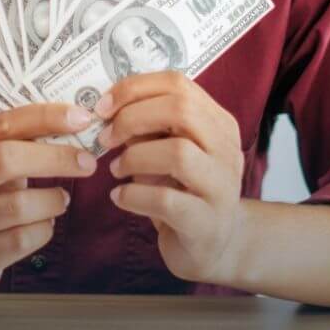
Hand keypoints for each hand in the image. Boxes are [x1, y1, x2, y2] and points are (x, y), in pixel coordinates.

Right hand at [0, 102, 95, 293]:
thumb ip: (13, 144)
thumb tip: (72, 126)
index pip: (1, 124)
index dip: (45, 117)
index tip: (81, 118)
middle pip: (6, 160)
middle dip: (56, 158)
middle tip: (86, 162)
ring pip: (19, 205)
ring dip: (52, 200)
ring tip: (60, 199)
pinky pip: (22, 240)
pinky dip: (43, 228)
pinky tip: (42, 224)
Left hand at [94, 73, 247, 285]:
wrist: (216, 245)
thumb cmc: (184, 191)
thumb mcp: (167, 152)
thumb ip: (148, 129)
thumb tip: (108, 110)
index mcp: (218, 123)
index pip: (178, 84)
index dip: (134, 89)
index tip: (103, 107)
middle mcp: (227, 149)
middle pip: (182, 111)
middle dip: (132, 119)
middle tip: (105, 138)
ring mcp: (222, 187)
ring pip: (178, 154)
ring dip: (134, 158)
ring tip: (116, 169)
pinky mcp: (207, 223)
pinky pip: (166, 200)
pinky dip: (134, 195)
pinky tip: (120, 198)